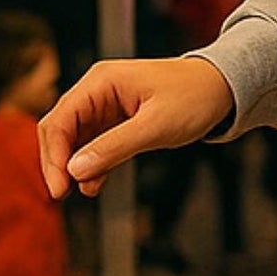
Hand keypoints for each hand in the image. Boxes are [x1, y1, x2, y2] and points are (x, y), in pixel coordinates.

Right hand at [40, 56, 234, 198]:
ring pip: (75, 139)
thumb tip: (76, 170)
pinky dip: (92, 164)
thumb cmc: (195, 96)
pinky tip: (94, 184)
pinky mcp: (117, 120)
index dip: (54, 155)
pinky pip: (94, 144)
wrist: (223, 88)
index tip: (59, 187)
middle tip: (62, 194)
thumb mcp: (156, 126)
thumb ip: (114, 147)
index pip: (61, 119)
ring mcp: (106, 105)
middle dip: (58, 162)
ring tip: (83, 191)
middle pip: (61, 128)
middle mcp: (98, 90)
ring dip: (74, 165)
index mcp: (101, 81)